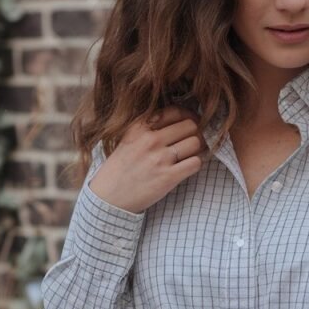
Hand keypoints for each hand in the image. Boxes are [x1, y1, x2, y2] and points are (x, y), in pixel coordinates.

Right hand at [88, 104, 207, 213]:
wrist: (109, 197)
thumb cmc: (120, 168)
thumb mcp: (128, 139)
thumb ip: (149, 128)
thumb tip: (179, 120)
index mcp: (140, 127)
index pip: (175, 111)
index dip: (188, 116)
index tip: (190, 123)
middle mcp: (151, 139)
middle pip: (190, 125)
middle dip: (196, 132)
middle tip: (194, 141)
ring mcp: (160, 158)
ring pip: (196, 143)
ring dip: (198, 149)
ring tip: (191, 154)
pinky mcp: (168, 177)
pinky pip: (195, 163)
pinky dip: (196, 164)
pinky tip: (188, 167)